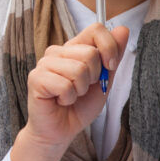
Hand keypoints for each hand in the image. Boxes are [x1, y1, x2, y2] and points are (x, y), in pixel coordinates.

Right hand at [10, 23, 129, 160]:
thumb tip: (123, 29)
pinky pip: (65, 85)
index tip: (111, 66)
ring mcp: (44, 64)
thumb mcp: (104, 80)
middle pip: (90, 53)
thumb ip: (113, 55)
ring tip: (71, 96)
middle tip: (82, 89)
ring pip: (78, 69)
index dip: (109, 47)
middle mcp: (57, 52)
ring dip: (80, 90)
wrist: (61, 131)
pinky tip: (60, 101)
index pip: (95, 29)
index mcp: (74, 48)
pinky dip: (68, 99)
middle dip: (94, 77)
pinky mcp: (36, 79)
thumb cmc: (79, 106)